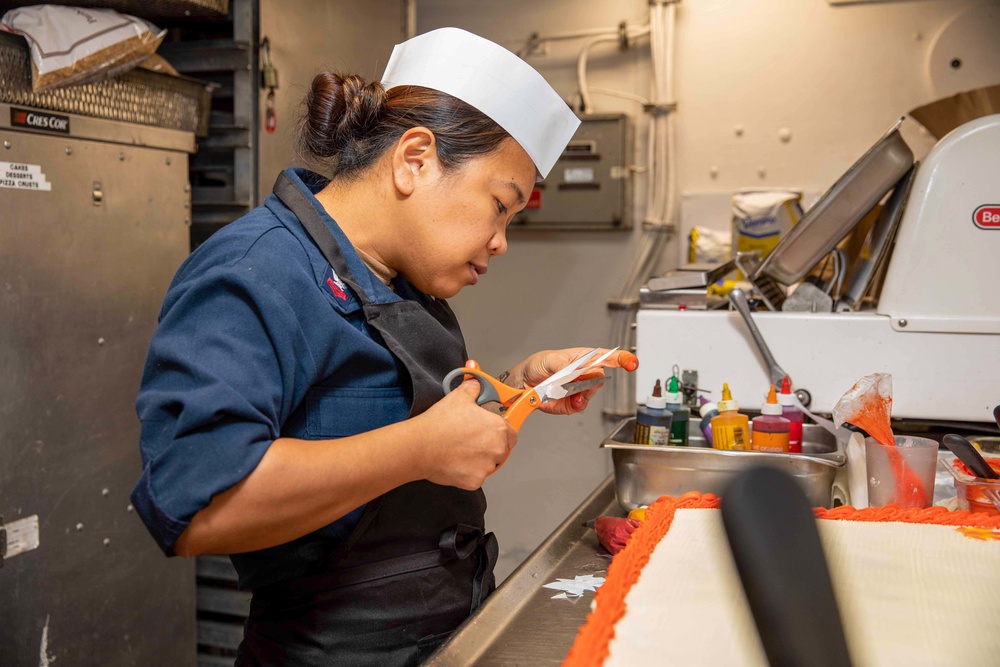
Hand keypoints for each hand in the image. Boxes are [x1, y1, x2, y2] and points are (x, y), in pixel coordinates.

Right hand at [412, 378, 516, 488]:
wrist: (420, 446)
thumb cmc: (439, 424)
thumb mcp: (459, 396)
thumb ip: (474, 387)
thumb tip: (477, 382)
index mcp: (498, 428)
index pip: (511, 434)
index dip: (501, 432)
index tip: (490, 431)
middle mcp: (497, 449)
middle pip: (501, 450)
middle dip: (490, 446)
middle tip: (471, 440)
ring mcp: (486, 467)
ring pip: (489, 464)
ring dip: (479, 459)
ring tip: (460, 449)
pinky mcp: (474, 481)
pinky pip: (476, 476)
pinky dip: (468, 471)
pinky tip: (456, 461)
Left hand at [507, 348, 638, 415]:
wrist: (523, 385)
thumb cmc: (537, 366)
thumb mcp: (550, 360)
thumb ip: (567, 366)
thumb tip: (582, 370)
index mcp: (582, 358)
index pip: (606, 357)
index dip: (621, 359)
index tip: (631, 362)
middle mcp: (584, 374)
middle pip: (600, 378)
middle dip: (591, 380)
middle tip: (576, 379)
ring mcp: (579, 389)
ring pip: (590, 394)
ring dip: (581, 394)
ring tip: (566, 391)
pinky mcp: (572, 403)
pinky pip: (580, 406)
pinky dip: (575, 404)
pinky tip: (569, 400)